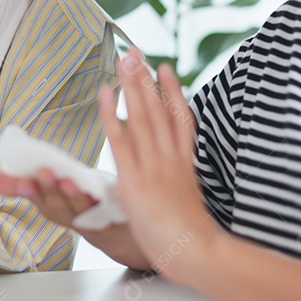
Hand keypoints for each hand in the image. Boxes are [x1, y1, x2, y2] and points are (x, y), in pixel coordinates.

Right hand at [0, 169, 151, 268]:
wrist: (114, 231)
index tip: (20, 182)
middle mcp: (65, 213)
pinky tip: (97, 191)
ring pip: (78, 206)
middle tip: (43, 173)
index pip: (32, 195)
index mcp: (48, 204)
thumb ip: (12, 185)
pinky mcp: (110, 215)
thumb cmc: (74, 204)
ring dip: (71, 195)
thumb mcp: (43, 192)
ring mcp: (89, 216)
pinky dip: (101, 200)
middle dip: (47, 190)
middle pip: (54, 203)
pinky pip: (105, 208)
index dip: (25, 189)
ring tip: (66, 182)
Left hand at [100, 48, 222, 281]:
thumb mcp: (186, 200)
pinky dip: (112, 113)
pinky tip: (106, 93)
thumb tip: (172, 170)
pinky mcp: (134, 177)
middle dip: (147, 78)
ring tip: (124, 59)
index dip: (174, 92)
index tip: (167, 69)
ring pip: (142, 116)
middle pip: (159, 110)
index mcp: (184, 163)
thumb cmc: (189, 235)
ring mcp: (153, 165)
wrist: (194, 249)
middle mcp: (170, 157)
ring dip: (132, 85)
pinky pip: (120, 139)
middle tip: (136, 51)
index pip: (180, 119)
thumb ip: (177, 180)